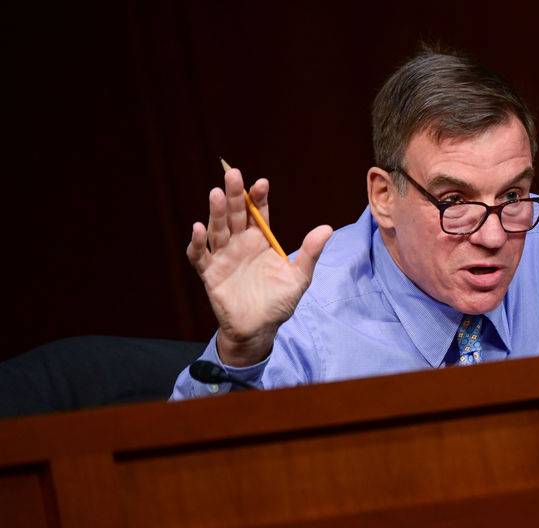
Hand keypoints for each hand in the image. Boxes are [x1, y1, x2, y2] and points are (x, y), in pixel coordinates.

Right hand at [186, 168, 332, 365]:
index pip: (259, 214)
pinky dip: (198, 243)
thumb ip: (310, 253)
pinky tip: (199, 228)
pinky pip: (200, 256)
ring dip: (216, 212)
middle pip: (235, 215)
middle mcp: (240, 244)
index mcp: (261, 241)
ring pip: (218, 229)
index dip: (258, 198)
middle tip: (232, 174)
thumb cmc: (279, 302)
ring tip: (215, 193)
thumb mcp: (299, 277)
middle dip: (234, 195)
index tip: (262, 183)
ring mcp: (224, 257)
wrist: (260, 329)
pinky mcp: (210, 273)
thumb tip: (328, 229)